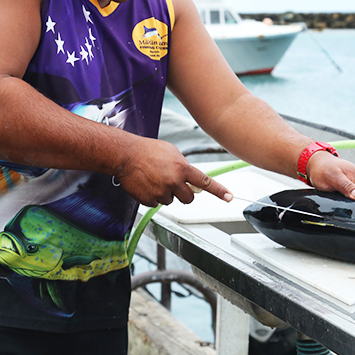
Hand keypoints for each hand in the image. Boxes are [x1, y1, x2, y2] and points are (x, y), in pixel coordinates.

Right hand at [114, 138, 231, 206]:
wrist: (125, 155)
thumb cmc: (148, 150)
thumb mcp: (172, 152)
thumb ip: (184, 166)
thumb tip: (192, 178)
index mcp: (182, 168)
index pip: (205, 182)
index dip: (219, 191)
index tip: (229, 197)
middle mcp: (174, 182)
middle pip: (189, 198)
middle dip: (184, 194)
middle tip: (174, 184)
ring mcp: (161, 192)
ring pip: (171, 201)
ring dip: (166, 193)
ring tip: (155, 179)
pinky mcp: (149, 200)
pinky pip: (157, 204)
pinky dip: (153, 196)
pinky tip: (147, 184)